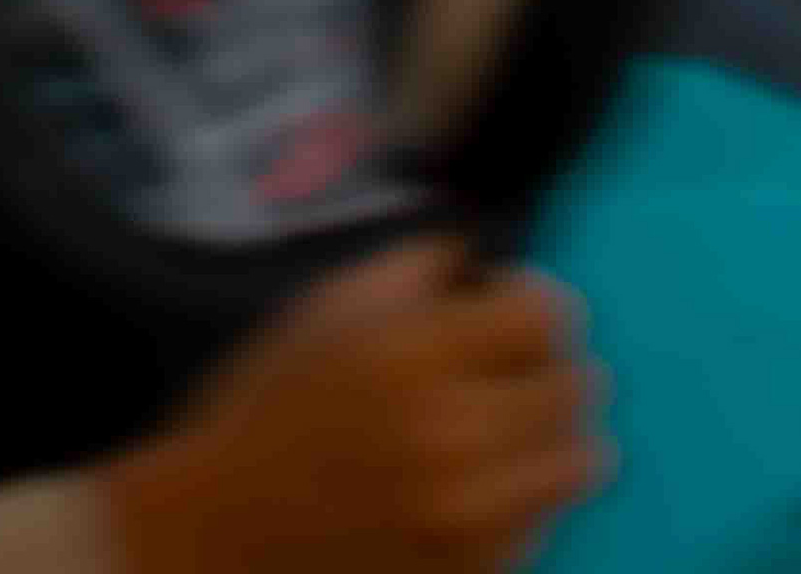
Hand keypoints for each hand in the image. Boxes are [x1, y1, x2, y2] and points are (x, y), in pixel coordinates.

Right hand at [102, 248, 606, 573]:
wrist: (220, 529)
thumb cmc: (270, 408)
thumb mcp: (332, 305)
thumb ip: (423, 267)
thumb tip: (491, 258)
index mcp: (416, 355)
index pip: (547, 311)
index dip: (526, 300)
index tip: (502, 309)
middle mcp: (451, 436)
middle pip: (576, 383)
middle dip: (542, 364)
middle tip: (503, 369)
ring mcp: (463, 516)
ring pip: (580, 459)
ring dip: (550, 434)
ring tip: (501, 427)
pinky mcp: (466, 572)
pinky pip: (543, 522)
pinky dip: (524, 497)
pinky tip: (474, 481)